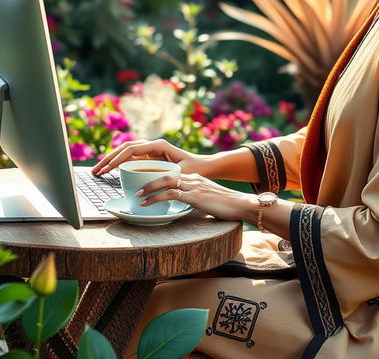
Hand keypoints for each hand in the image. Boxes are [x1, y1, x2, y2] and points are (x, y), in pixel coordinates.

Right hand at [91, 138, 210, 177]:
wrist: (205, 166)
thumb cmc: (195, 168)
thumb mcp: (181, 173)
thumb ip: (167, 175)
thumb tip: (150, 182)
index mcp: (158, 145)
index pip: (132, 149)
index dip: (117, 158)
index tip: (107, 169)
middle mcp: (152, 146)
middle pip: (124, 148)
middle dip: (108, 159)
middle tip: (95, 171)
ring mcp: (150, 151)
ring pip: (125, 153)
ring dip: (111, 161)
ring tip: (98, 171)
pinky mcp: (150, 158)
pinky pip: (131, 159)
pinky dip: (119, 164)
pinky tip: (110, 172)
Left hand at [135, 172, 255, 222]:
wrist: (242, 205)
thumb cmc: (227, 205)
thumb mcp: (208, 199)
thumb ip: (195, 198)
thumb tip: (184, 204)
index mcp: (195, 178)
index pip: (172, 173)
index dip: (156, 177)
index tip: (145, 184)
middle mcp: (193, 179)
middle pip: (165, 173)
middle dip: (149, 179)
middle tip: (136, 188)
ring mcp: (194, 186)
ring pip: (166, 181)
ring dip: (149, 188)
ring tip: (137, 196)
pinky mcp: (195, 197)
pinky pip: (172, 194)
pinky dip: (156, 198)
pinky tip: (147, 203)